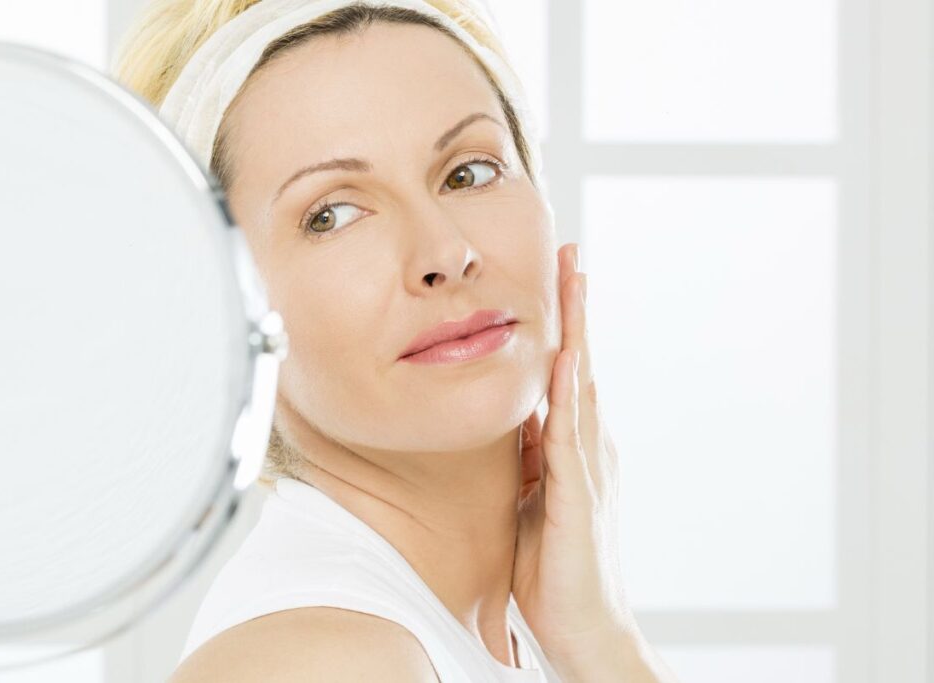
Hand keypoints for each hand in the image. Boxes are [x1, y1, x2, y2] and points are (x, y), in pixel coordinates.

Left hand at [511, 242, 639, 668]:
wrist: (584, 626)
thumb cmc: (554, 566)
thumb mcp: (533, 496)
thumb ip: (530, 455)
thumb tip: (515, 417)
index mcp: (574, 447)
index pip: (569, 373)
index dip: (564, 324)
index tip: (557, 277)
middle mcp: (589, 447)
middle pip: (582, 364)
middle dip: (576, 309)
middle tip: (572, 254)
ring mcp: (589, 468)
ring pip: (582, 385)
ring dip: (578, 332)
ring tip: (574, 281)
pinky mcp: (580, 496)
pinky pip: (570, 437)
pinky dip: (569, 395)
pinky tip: (567, 360)